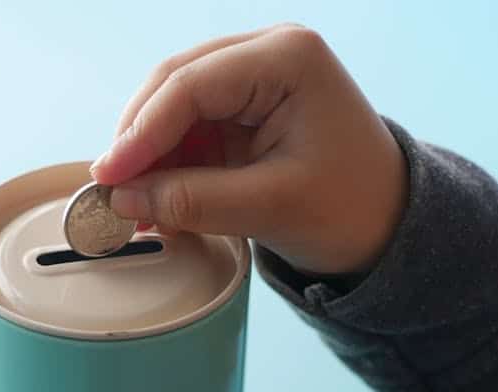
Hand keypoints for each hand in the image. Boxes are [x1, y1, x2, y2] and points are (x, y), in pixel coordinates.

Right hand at [91, 24, 407, 275]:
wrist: (389, 228)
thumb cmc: (351, 210)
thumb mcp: (270, 208)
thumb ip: (193, 200)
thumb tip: (123, 198)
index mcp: (287, 59)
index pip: (191, 84)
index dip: (141, 132)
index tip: (108, 176)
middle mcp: (268, 56)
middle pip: (176, 86)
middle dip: (139, 140)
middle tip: (110, 190)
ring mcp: (256, 83)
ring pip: (177, 110)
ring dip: (151, 158)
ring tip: (133, 208)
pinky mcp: (248, 114)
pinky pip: (192, 133)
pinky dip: (170, 168)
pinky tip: (156, 203)